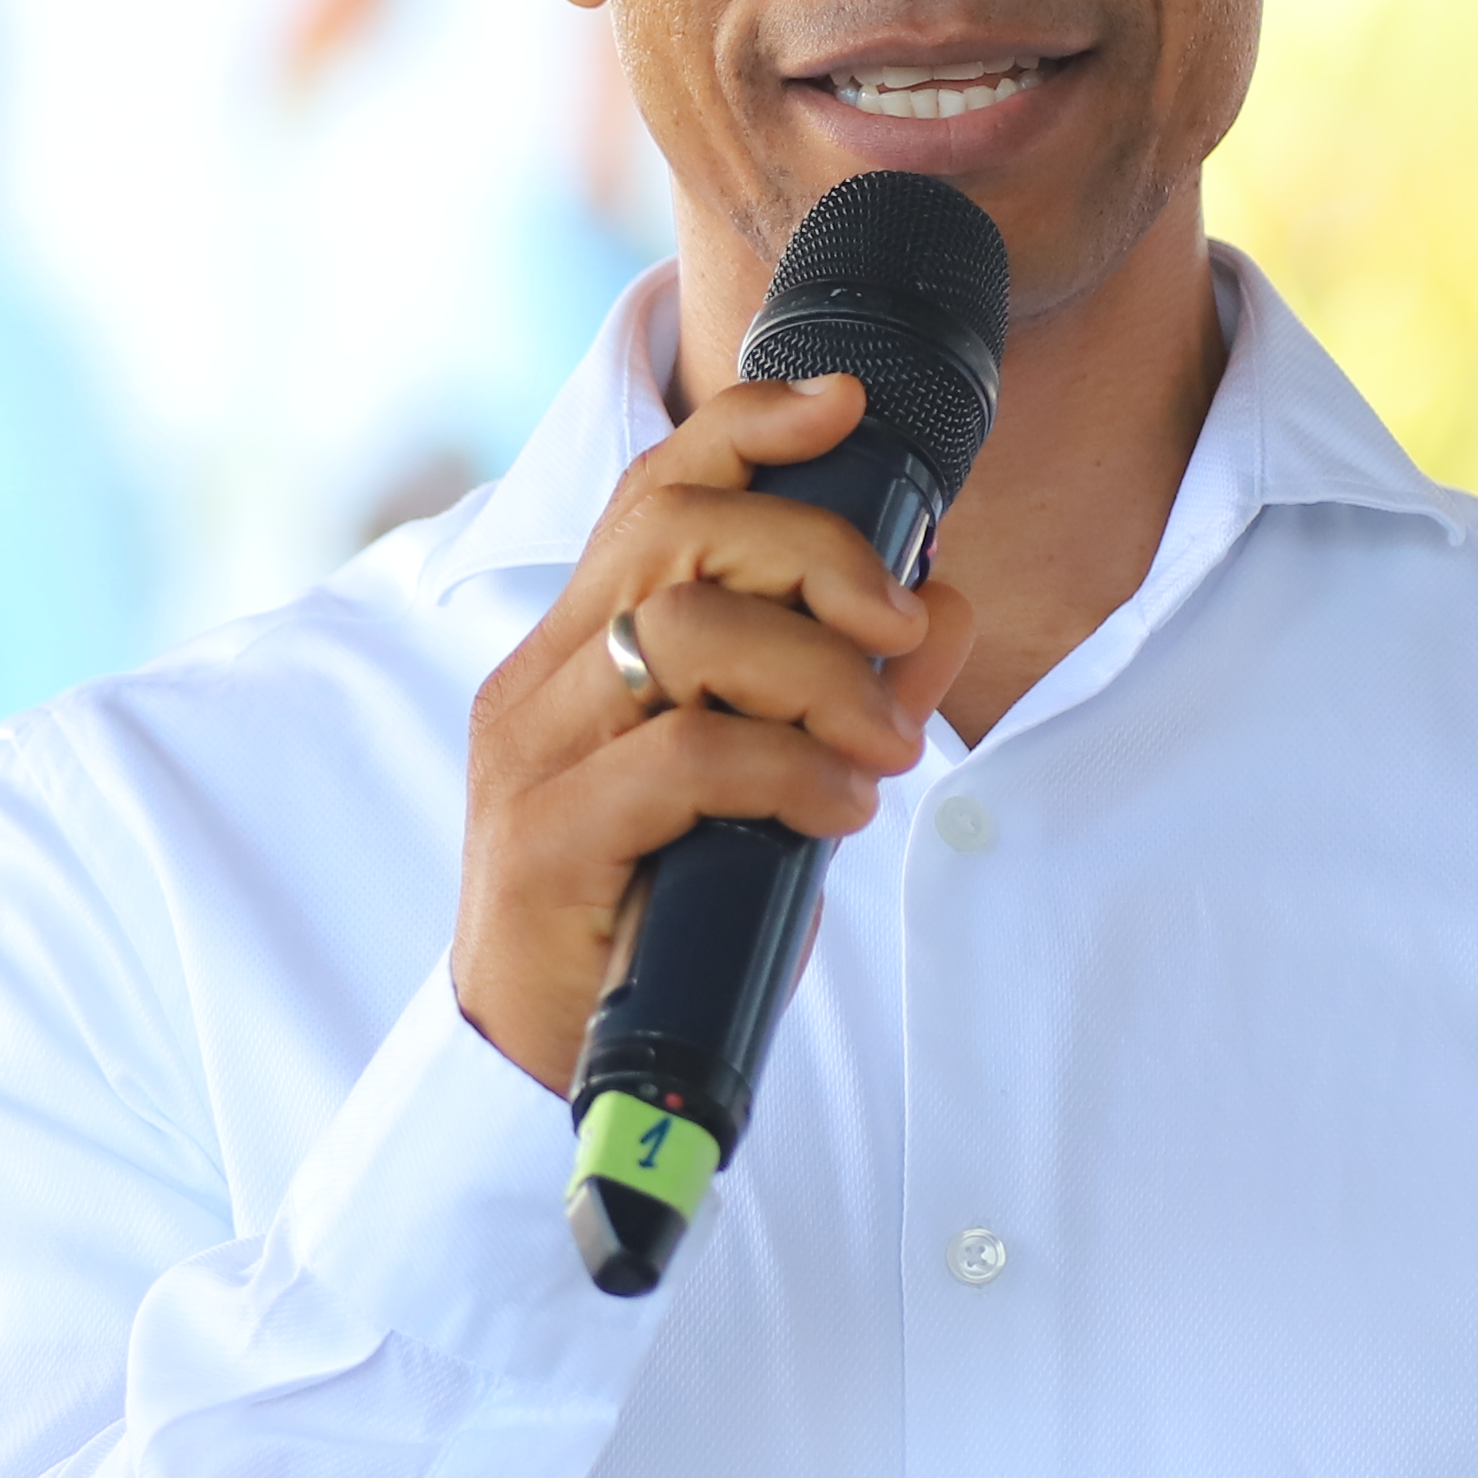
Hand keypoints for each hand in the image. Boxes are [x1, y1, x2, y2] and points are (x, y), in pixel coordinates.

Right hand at [452, 372, 977, 1085]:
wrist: (550, 1069)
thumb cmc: (657, 922)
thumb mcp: (768, 789)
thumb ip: (844, 697)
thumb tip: (943, 608)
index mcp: (580, 648)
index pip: (654, 489)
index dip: (749, 423)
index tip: (847, 407)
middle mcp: (542, 680)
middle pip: (681, 533)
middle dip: (818, 556)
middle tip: (898, 632)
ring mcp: (533, 754)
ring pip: (687, 634)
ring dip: (819, 678)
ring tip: (877, 752)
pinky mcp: (546, 838)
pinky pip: (687, 756)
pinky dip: (788, 770)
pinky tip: (834, 812)